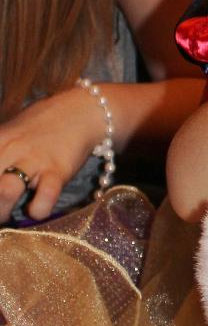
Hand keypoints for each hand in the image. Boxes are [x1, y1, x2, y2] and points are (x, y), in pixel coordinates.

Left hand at [0, 87, 104, 221]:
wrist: (82, 110)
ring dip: (2, 210)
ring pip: (6, 191)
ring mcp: (33, 160)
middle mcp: (10, 149)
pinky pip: (44, 197)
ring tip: (8, 215)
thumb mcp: (12, 132)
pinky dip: (38, 210)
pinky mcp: (57, 170)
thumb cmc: (45, 124)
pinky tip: (37, 210)